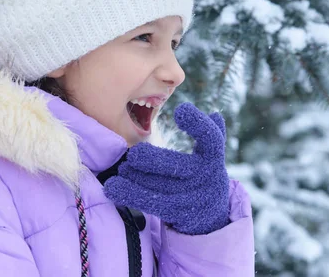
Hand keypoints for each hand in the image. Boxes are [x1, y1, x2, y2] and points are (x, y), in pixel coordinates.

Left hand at [103, 102, 229, 234]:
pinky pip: (151, 203)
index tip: (180, 111)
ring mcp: (191, 197)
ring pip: (160, 186)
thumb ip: (213, 135)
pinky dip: (129, 194)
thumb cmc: (205, 177)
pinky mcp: (176, 212)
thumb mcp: (212, 157)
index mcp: (213, 158)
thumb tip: (215, 114)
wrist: (212, 217)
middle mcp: (205, 177)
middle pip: (178, 166)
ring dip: (136, 178)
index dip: (198, 124)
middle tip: (134, 154)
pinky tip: (112, 188)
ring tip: (121, 169)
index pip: (211, 138)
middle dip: (154, 160)